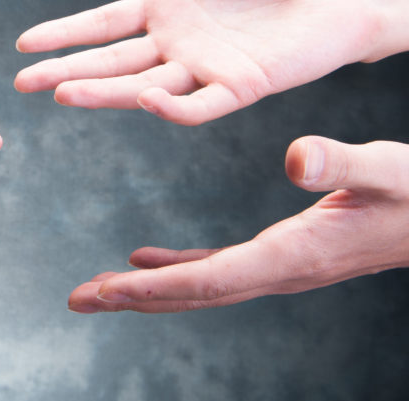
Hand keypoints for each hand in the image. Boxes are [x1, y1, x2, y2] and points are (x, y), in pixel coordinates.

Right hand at [15, 0, 384, 124]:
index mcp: (167, 10)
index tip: (24, 42)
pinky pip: (200, 105)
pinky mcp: (242, 87)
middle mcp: (177, 45)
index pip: (103, 25)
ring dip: (102, 93)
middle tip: (22, 83)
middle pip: (110, 62)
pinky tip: (147, 98)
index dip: (64, 33)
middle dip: (65, 72)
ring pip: (142, 87)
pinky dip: (173, 107)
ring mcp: (206, 69)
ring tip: (60, 94)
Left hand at [68, 137, 408, 312]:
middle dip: (133, 297)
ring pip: (199, 285)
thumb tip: (297, 157)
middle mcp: (279, 271)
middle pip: (193, 293)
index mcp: (294, 256)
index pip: (210, 280)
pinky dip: (175, 266)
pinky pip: (216, 268)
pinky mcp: (281, 255)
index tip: (105, 290)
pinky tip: (143, 258)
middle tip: (78, 298)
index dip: (155, 286)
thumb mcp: (386, 169)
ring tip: (97, 288)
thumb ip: (342, 161)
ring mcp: (279, 267)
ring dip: (146, 287)